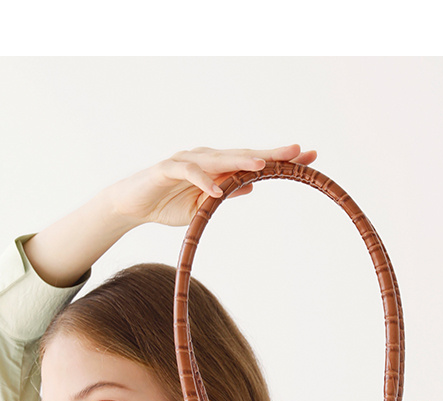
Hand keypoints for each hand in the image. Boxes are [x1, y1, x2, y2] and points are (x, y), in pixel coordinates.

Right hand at [108, 144, 317, 228]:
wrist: (133, 204)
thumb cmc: (168, 203)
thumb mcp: (202, 206)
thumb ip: (225, 193)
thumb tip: (250, 186)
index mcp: (219, 167)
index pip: (254, 161)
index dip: (280, 160)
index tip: (309, 159)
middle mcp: (207, 158)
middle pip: (244, 155)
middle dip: (271, 154)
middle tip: (298, 152)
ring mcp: (187, 160)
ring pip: (220, 159)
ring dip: (242, 161)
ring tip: (264, 165)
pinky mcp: (167, 169)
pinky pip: (189, 173)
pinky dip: (203, 182)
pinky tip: (217, 191)